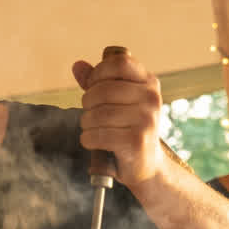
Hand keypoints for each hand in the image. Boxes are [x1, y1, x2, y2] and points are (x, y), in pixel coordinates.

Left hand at [72, 47, 163, 184]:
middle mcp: (151, 98)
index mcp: (149, 83)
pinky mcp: (137, 142)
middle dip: (88, 102)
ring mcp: (146, 120)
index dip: (98, 73)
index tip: (93, 86)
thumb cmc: (128, 128)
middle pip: (103, 89)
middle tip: (89, 113)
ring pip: (98, 114)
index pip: (119, 63)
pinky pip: (98, 134)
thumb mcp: (118, 101)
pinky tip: (92, 141)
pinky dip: (88, 139)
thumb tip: (77, 65)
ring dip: (86, 122)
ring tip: (91, 128)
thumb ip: (98, 82)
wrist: (147, 164)